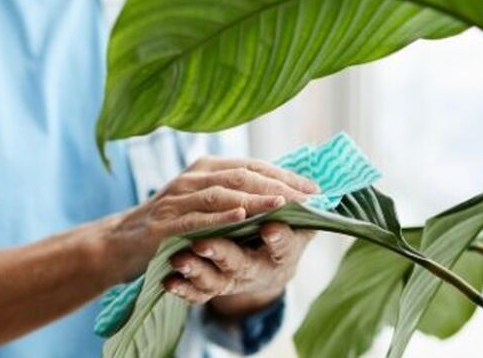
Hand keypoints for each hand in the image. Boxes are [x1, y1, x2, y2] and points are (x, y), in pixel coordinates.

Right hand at [106, 156, 317, 282]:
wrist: (120, 243)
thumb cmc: (170, 224)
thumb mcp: (203, 202)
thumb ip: (235, 194)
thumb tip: (281, 193)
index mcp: (206, 168)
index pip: (252, 166)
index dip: (285, 175)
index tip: (315, 188)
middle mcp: (193, 177)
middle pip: (242, 175)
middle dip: (278, 184)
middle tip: (308, 196)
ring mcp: (177, 198)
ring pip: (222, 192)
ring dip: (255, 197)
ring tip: (283, 203)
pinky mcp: (164, 223)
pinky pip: (196, 218)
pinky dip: (221, 216)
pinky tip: (242, 217)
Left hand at [164, 222, 314, 318]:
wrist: (264, 271)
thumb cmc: (280, 239)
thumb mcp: (298, 230)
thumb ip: (301, 211)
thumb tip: (313, 190)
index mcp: (281, 254)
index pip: (283, 248)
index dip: (278, 239)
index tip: (270, 227)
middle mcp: (254, 269)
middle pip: (239, 263)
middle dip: (222, 253)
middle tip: (203, 243)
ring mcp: (230, 281)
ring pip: (213, 280)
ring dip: (195, 270)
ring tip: (179, 259)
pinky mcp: (210, 289)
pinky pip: (195, 294)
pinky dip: (182, 289)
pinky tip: (169, 281)